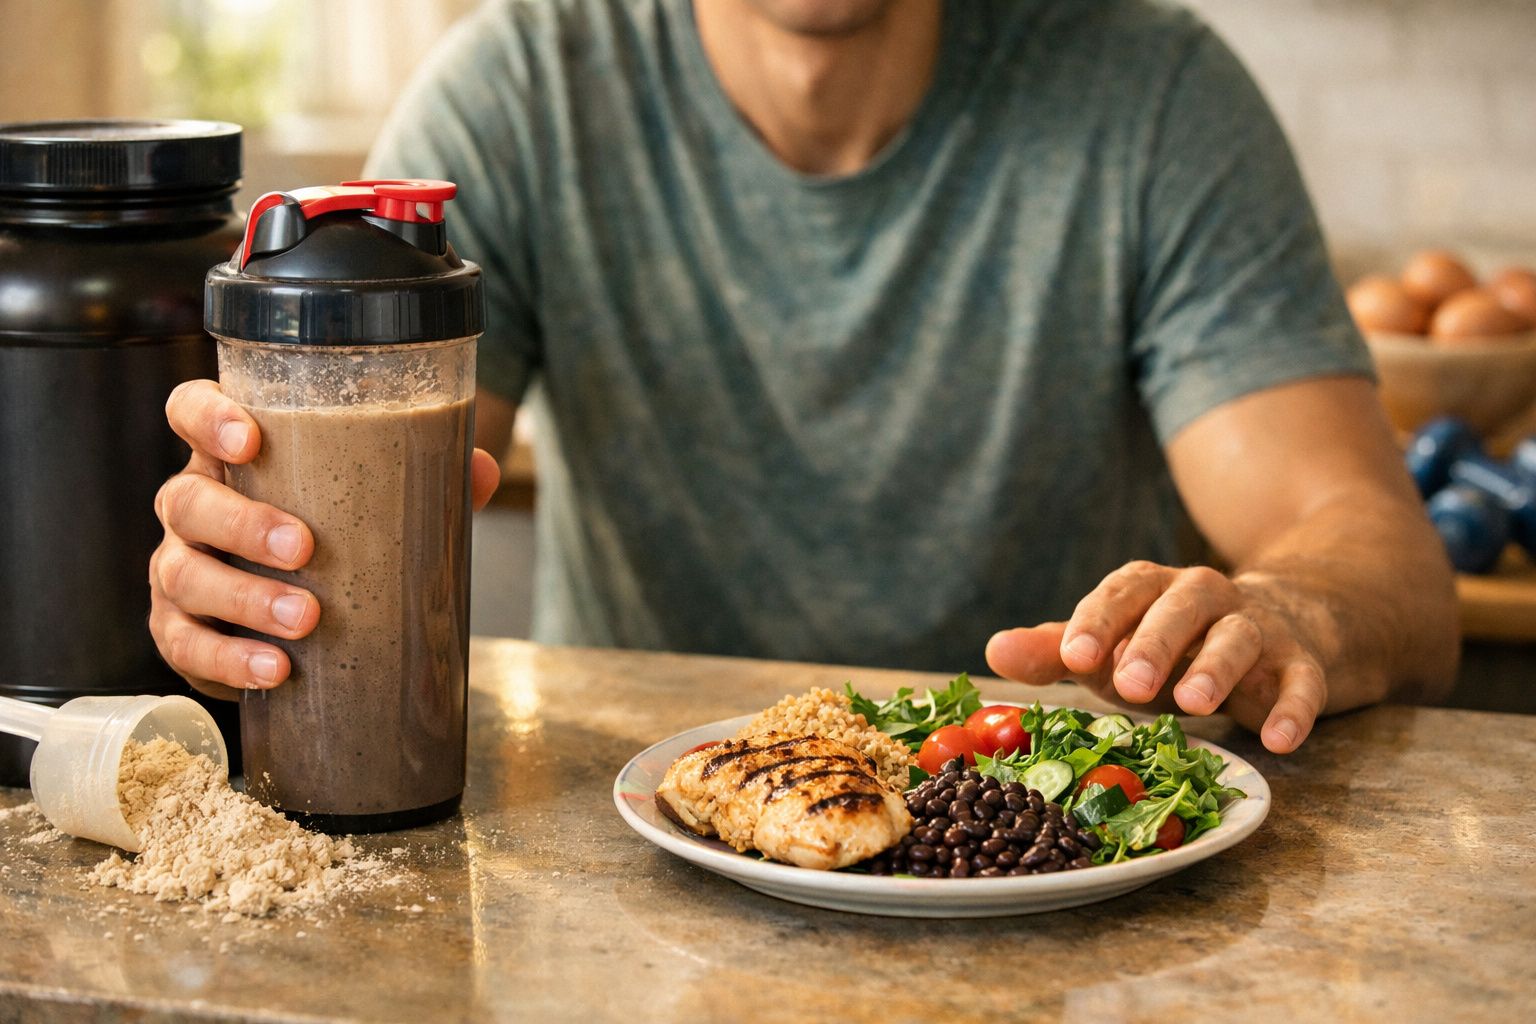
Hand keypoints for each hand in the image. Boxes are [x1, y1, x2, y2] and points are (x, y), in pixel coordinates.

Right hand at [149, 380, 501, 699]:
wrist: (302, 622)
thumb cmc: (333, 536)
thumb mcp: (375, 501)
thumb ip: (427, 480)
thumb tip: (481, 472)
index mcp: (230, 457)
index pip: (190, 410)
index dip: (207, 417)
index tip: (250, 439)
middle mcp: (192, 506)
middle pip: (186, 501)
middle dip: (243, 524)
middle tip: (304, 547)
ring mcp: (178, 567)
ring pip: (184, 574)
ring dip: (245, 597)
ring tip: (306, 619)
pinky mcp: (180, 629)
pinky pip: (185, 643)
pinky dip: (228, 658)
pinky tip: (274, 670)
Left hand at [984, 561, 1326, 753]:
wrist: (1275, 622)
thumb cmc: (1169, 644)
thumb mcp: (1111, 647)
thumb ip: (1055, 651)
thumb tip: (993, 652)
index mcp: (1150, 588)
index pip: (1120, 594)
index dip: (1098, 624)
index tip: (1074, 657)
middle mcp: (1204, 596)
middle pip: (1180, 608)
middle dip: (1154, 643)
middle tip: (1130, 685)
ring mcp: (1256, 626)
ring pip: (1238, 637)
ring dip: (1218, 668)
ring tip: (1196, 704)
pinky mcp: (1299, 662)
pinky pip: (1302, 680)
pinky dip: (1294, 707)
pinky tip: (1278, 738)